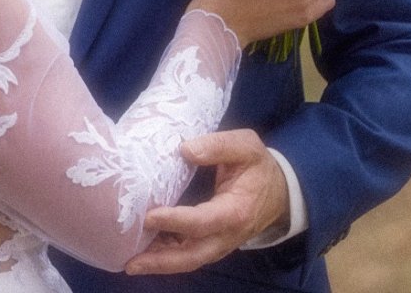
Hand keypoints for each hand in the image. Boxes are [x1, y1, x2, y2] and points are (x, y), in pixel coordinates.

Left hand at [125, 129, 286, 275]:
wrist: (280, 192)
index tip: (149, 216)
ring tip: (130, 262)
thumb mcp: (246, 146)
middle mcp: (227, 235)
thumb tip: (185, 150)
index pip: (202, 222)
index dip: (175, 221)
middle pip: (193, 256)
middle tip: (131, 262)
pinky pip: (189, 255)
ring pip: (189, 261)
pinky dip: (167, 258)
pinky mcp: (213, 244)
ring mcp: (220, 244)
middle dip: (162, 261)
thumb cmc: (259, 167)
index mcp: (236, 211)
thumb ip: (218, 145)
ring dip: (160, 264)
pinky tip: (144, 253)